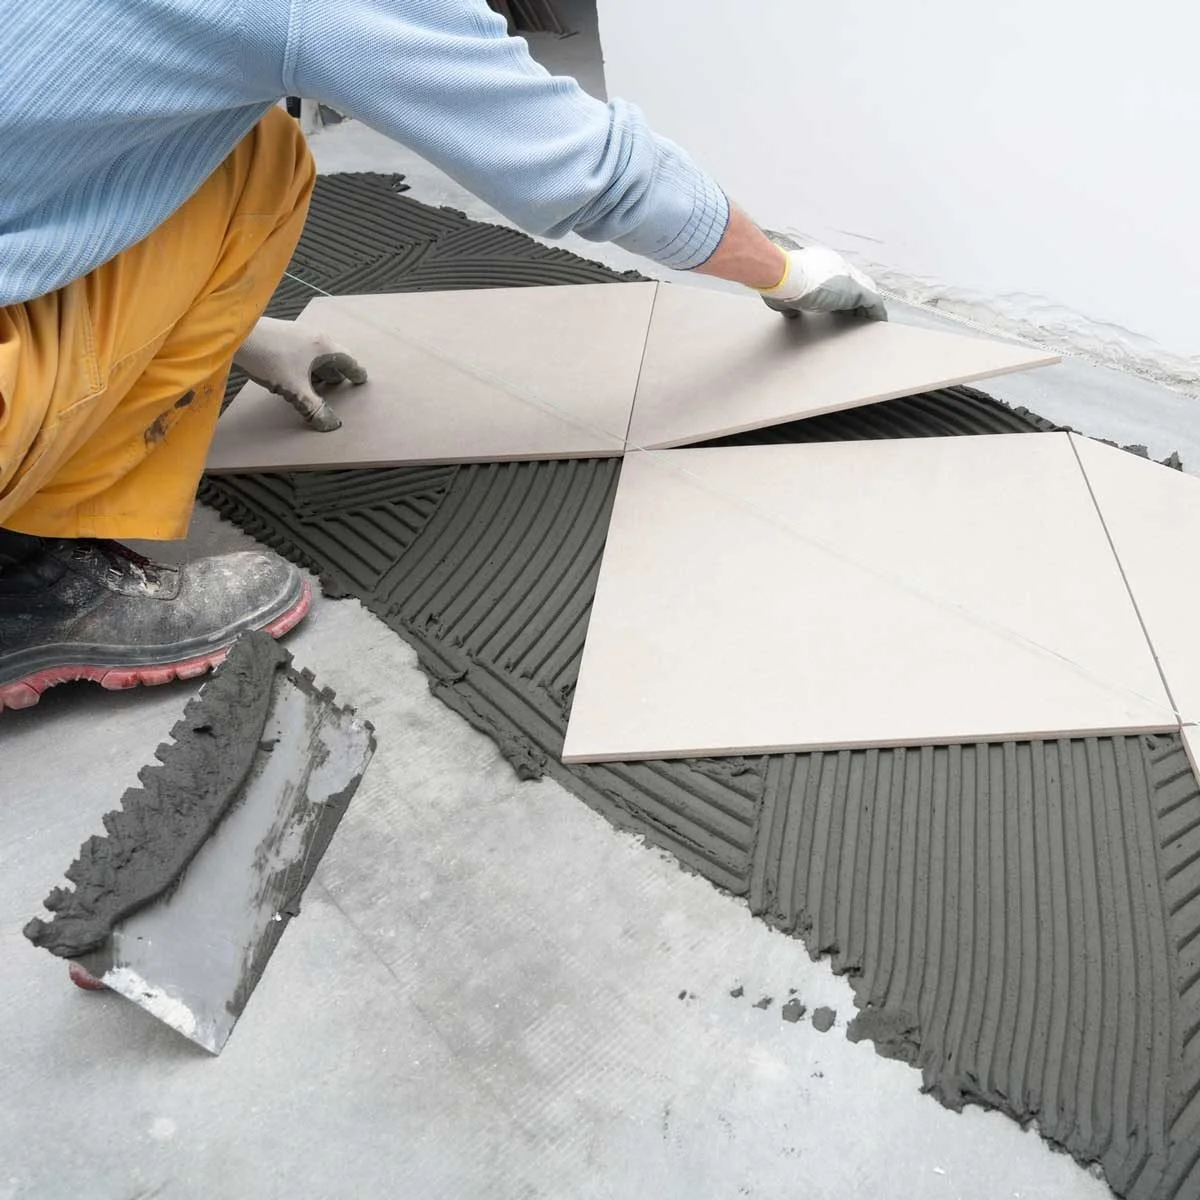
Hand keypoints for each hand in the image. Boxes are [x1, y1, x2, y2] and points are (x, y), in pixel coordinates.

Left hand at [233, 316, 367, 431]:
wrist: (237, 335)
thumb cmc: (269, 357)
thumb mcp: (294, 389)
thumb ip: (313, 407)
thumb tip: (331, 424)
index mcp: (323, 346)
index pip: (348, 360)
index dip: (355, 372)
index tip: (361, 379)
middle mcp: (314, 336)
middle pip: (332, 356)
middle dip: (337, 371)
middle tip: (341, 384)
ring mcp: (297, 334)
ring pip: (316, 354)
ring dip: (320, 369)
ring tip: (319, 383)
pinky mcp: (282, 336)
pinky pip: (302, 351)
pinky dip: (306, 365)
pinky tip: (297, 374)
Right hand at [758, 237, 886, 321]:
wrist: (782, 275)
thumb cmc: (780, 282)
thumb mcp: (785, 297)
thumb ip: (792, 305)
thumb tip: (792, 312)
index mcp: (821, 266)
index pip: (838, 281)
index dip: (841, 297)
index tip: (841, 310)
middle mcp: (837, 267)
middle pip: (854, 285)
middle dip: (856, 302)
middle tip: (857, 317)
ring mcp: (847, 276)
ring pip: (866, 292)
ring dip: (867, 307)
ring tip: (869, 322)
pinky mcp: (854, 289)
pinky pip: (873, 302)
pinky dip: (876, 312)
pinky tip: (878, 323)